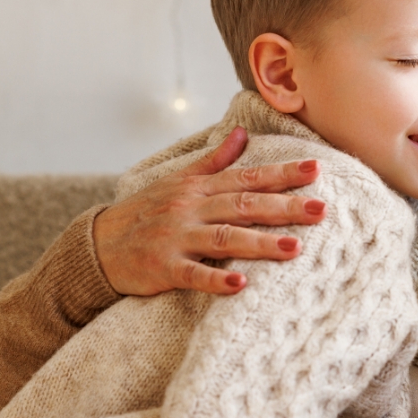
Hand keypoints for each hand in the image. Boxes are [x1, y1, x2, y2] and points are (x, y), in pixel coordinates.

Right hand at [92, 127, 325, 295]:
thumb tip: (242, 133)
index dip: (282, 173)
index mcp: (199, 188)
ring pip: (223, 238)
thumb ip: (214, 161)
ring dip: (259, 243)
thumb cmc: (146, 212)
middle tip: (320, 210)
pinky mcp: (163, 268)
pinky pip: (191, 273)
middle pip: (243, 205)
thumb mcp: (178, 181)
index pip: (247, 177)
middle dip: (283, 207)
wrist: (97, 245)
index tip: (316, 169)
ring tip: (294, 248)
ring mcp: (176, 238)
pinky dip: (214, 279)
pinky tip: (240, 284)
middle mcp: (190, 209)